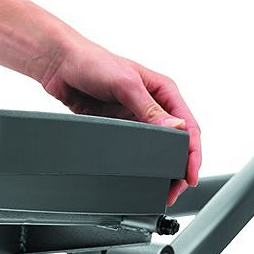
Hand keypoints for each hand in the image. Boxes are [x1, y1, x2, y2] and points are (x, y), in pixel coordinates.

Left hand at [40, 36, 201, 204]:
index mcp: (164, 91)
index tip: (190, 175)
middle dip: (179, 166)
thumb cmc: (93, 63)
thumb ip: (149, 108)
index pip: (188, 126)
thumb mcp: (126, 84)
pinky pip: (136, 148)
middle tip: (175, 190)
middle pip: (176, 142)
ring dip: (161, 168)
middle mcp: (154, 104)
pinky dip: (141, 163)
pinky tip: (141, 176)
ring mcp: (137, 117)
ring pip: (157, 148)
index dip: (193, 153)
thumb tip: (176, 127)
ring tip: (162, 189)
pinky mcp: (120, 125)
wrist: (61, 66)